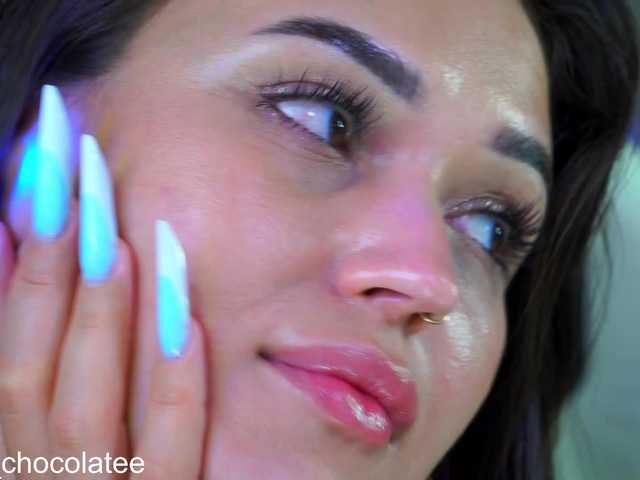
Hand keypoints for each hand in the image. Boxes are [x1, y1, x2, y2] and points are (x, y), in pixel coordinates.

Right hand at [0, 85, 207, 478]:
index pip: (4, 336)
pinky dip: (172, 383)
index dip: (16, 253)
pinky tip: (183, 317)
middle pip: (33, 355)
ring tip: (112, 231)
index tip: (37, 174)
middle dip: (50, 257)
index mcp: (8, 442)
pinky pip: (169, 450)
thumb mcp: (33, 435)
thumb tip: (13, 261)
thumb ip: (31, 368)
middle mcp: (34, 470)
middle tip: (72, 165)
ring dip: (100, 311)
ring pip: (87, 398)